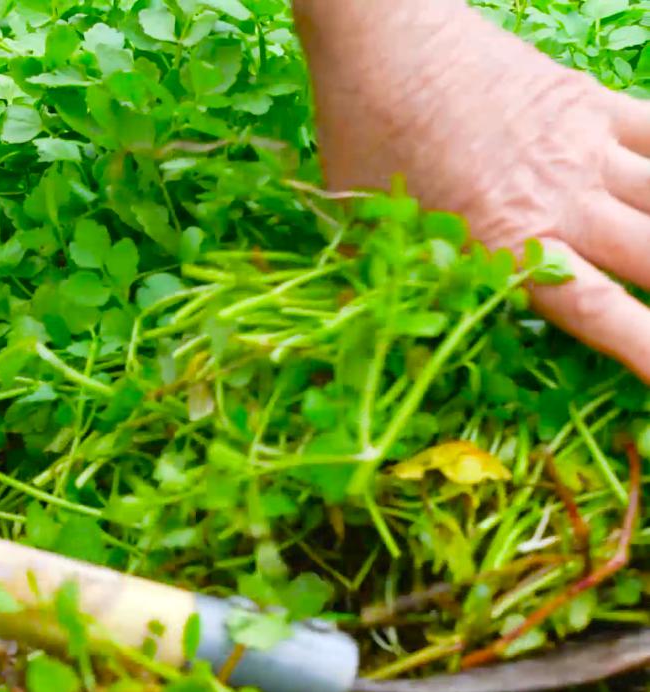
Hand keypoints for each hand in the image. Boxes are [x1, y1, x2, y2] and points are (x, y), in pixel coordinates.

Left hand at [295, 0, 649, 381]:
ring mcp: (584, 148)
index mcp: (504, 244)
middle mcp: (560, 201)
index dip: (647, 351)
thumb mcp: (367, 234)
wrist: (384, 45)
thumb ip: (398, 285)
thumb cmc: (365, 141)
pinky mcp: (589, 103)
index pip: (598, 311)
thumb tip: (388, 331)